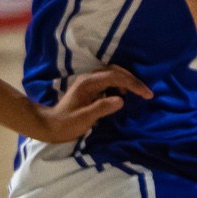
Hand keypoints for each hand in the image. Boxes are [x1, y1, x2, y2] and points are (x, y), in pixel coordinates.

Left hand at [29, 66, 153, 141]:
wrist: (49, 126)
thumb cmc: (66, 124)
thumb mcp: (84, 119)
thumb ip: (102, 108)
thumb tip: (121, 99)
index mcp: (88, 83)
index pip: (116, 77)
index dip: (133, 84)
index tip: (147, 94)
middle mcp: (89, 78)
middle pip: (115, 71)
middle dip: (132, 80)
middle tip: (146, 93)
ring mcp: (88, 83)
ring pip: (112, 75)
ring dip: (126, 82)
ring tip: (137, 94)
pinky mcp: (89, 89)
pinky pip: (108, 81)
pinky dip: (119, 86)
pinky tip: (122, 97)